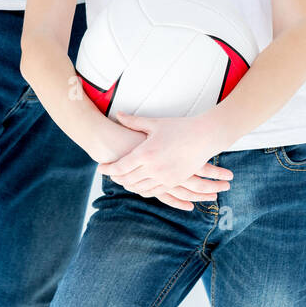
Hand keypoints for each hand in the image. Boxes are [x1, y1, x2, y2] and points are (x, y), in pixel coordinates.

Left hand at [99, 113, 232, 207]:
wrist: (204, 137)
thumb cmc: (179, 127)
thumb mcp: (155, 123)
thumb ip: (134, 121)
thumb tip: (118, 115)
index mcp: (146, 153)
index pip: (121, 166)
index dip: (109, 168)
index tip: (100, 167)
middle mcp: (153, 168)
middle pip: (128, 179)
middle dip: (116, 178)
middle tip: (109, 175)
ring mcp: (164, 177)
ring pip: (140, 188)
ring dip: (129, 186)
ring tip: (122, 181)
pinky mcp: (174, 182)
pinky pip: (155, 192)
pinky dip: (144, 191)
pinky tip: (139, 187)